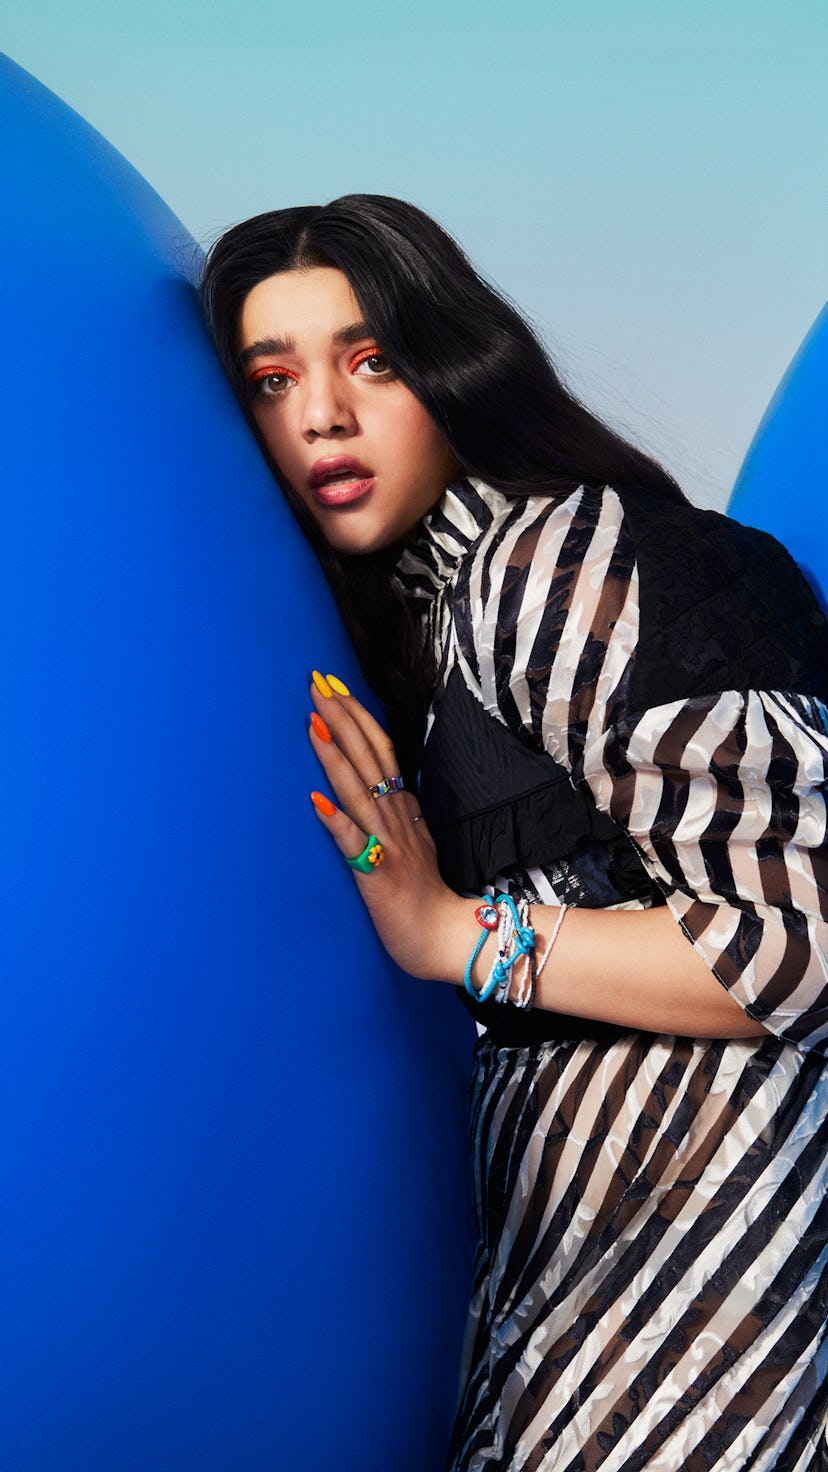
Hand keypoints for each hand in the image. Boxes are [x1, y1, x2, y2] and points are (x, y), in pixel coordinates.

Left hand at [307, 673, 471, 980]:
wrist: (445, 936)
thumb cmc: (425, 892)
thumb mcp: (417, 840)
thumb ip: (402, 811)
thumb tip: (390, 782)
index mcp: (403, 808)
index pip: (380, 749)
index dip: (357, 716)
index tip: (334, 686)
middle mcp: (395, 818)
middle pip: (369, 757)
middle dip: (342, 718)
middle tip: (317, 683)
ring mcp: (388, 844)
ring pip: (359, 790)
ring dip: (335, 755)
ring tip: (313, 723)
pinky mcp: (378, 874)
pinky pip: (354, 844)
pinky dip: (336, 820)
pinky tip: (315, 799)